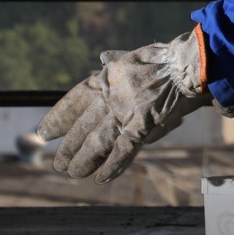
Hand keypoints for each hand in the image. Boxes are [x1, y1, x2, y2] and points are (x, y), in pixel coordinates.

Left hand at [38, 29, 208, 181]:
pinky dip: (114, 165)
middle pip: (82, 126)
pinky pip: (124, 148)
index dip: (57, 117)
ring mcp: (126, 111)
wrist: (189, 63)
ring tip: (74, 173)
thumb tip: (102, 57)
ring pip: (98, 141)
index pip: (74, 101)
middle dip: (69, 146)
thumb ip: (116, 59)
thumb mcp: (133, 56)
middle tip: (57, 164)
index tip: (44, 132)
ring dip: (85, 159)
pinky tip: (101, 178)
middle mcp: (111, 96)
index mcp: (106, 78)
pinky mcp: (144, 124)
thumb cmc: (164, 59)